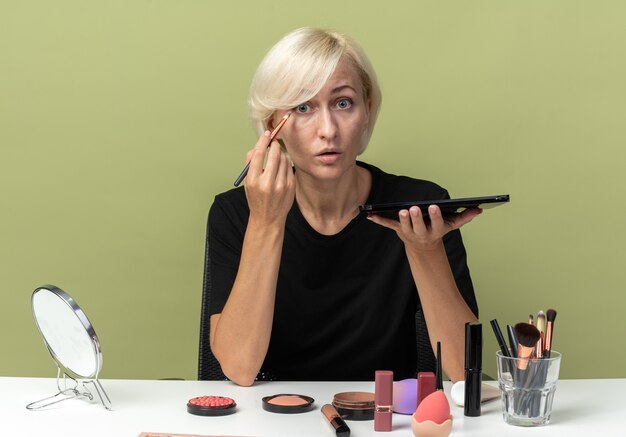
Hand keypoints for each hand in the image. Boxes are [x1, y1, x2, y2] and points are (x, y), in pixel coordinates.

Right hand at [243, 131, 294, 225]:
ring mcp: (281, 185)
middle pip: (274, 154)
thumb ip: (250, 163)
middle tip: (273, 143)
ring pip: (284, 159)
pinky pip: (289, 168)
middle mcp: (267, 183)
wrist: (268, 218)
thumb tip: (258, 146)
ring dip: (280, 155)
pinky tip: (281, 170)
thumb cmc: (256, 198)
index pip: (259, 154)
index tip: (266, 134)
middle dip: (274, 146)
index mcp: (253, 180)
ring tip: (276, 159)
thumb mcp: (247, 182)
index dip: (263, 141)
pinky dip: (285, 165)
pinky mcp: (291, 187)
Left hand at [367, 205, 481, 251]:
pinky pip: (387, 225)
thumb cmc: (437, 231)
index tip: (434, 207)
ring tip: (401, 210)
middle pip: (418, 226)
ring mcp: (408, 233)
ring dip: (402, 219)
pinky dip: (378, 220)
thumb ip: (464, 217)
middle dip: (416, 217)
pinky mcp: (398, 230)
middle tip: (414, 208)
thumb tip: (479, 209)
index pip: (437, 223)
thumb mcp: (452, 225)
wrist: (423, 247)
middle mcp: (421, 233)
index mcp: (435, 231)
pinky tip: (369, 214)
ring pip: (404, 226)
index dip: (435, 216)